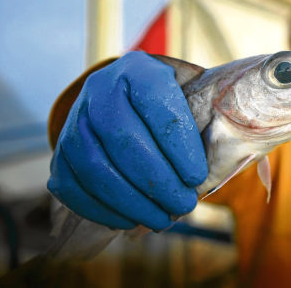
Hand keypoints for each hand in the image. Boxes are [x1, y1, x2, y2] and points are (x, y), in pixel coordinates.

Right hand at [47, 51, 207, 230]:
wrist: (126, 97)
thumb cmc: (170, 104)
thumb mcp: (191, 95)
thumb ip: (207, 119)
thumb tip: (229, 160)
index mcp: (139, 70)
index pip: (157, 104)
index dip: (179, 145)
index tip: (197, 177)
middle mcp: (101, 89)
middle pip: (124, 139)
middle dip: (158, 181)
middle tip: (184, 204)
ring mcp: (75, 119)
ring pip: (96, 167)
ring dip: (133, 202)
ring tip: (163, 219)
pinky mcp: (61, 151)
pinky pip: (73, 187)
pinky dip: (103, 210)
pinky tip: (131, 220)